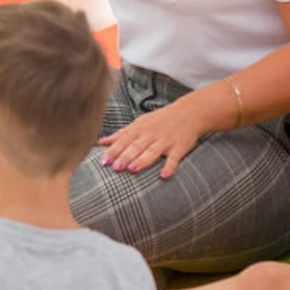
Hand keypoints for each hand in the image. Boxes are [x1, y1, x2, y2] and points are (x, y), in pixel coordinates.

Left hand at [97, 99, 212, 177]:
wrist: (188, 113)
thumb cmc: (159, 121)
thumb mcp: (138, 124)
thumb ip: (120, 134)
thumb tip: (101, 142)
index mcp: (139, 129)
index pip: (123, 141)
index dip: (113, 151)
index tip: (103, 162)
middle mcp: (150, 134)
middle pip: (135, 147)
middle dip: (125, 157)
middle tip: (115, 168)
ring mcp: (165, 141)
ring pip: (152, 152)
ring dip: (142, 160)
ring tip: (132, 169)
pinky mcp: (179, 147)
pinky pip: (174, 158)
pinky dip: (169, 166)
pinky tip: (163, 175)